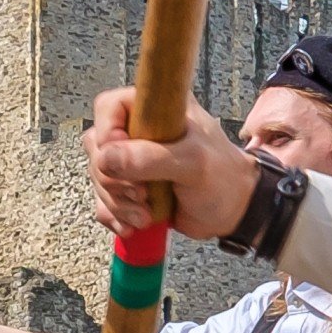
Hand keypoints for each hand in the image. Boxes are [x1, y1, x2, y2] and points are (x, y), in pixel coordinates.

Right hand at [89, 93, 255, 241]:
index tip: (123, 158)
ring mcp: (133, 160)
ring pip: (99, 178)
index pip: (109, 107)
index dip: (107, 133)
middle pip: (98, 148)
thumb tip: (105, 158)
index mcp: (156, 109)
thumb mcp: (192, 163)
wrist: (233, 211)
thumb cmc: (222, 177)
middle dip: (114, 180)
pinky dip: (114, 216)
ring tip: (146, 216)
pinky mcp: (131, 187)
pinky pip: (104, 200)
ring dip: (117, 203)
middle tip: (142, 195)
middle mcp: (139, 131)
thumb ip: (150, 158)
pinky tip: (134, 226)